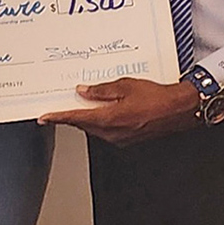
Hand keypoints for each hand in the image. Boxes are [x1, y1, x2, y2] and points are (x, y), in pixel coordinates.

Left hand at [38, 78, 200, 146]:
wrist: (179, 109)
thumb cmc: (157, 97)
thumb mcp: (125, 85)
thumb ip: (101, 90)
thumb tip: (83, 92)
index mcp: (109, 119)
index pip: (76, 119)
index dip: (58, 118)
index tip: (44, 117)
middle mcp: (112, 133)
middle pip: (83, 125)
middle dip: (71, 115)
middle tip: (60, 104)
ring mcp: (120, 138)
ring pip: (94, 128)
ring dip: (86, 117)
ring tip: (81, 103)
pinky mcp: (127, 139)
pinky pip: (105, 131)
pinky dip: (99, 120)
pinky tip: (101, 109)